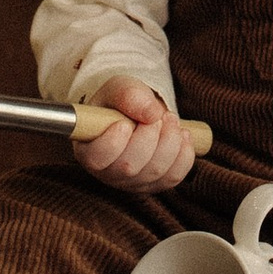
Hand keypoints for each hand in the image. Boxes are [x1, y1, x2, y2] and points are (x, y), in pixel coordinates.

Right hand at [73, 79, 197, 193]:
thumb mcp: (118, 89)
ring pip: (155, 171)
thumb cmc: (120, 103)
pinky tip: (182, 134)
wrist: (137, 114)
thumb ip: (128, 95)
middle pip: (129, 166)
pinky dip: (184, 153)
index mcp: (89, 150)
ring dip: (170, 140)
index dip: (113, 142)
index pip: (96, 158)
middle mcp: (109, 174)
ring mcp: (133, 183)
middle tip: (157, 115)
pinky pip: (175, 175)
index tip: (124, 123)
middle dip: (149, 135)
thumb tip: (152, 113)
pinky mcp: (156, 184)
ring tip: (169, 119)